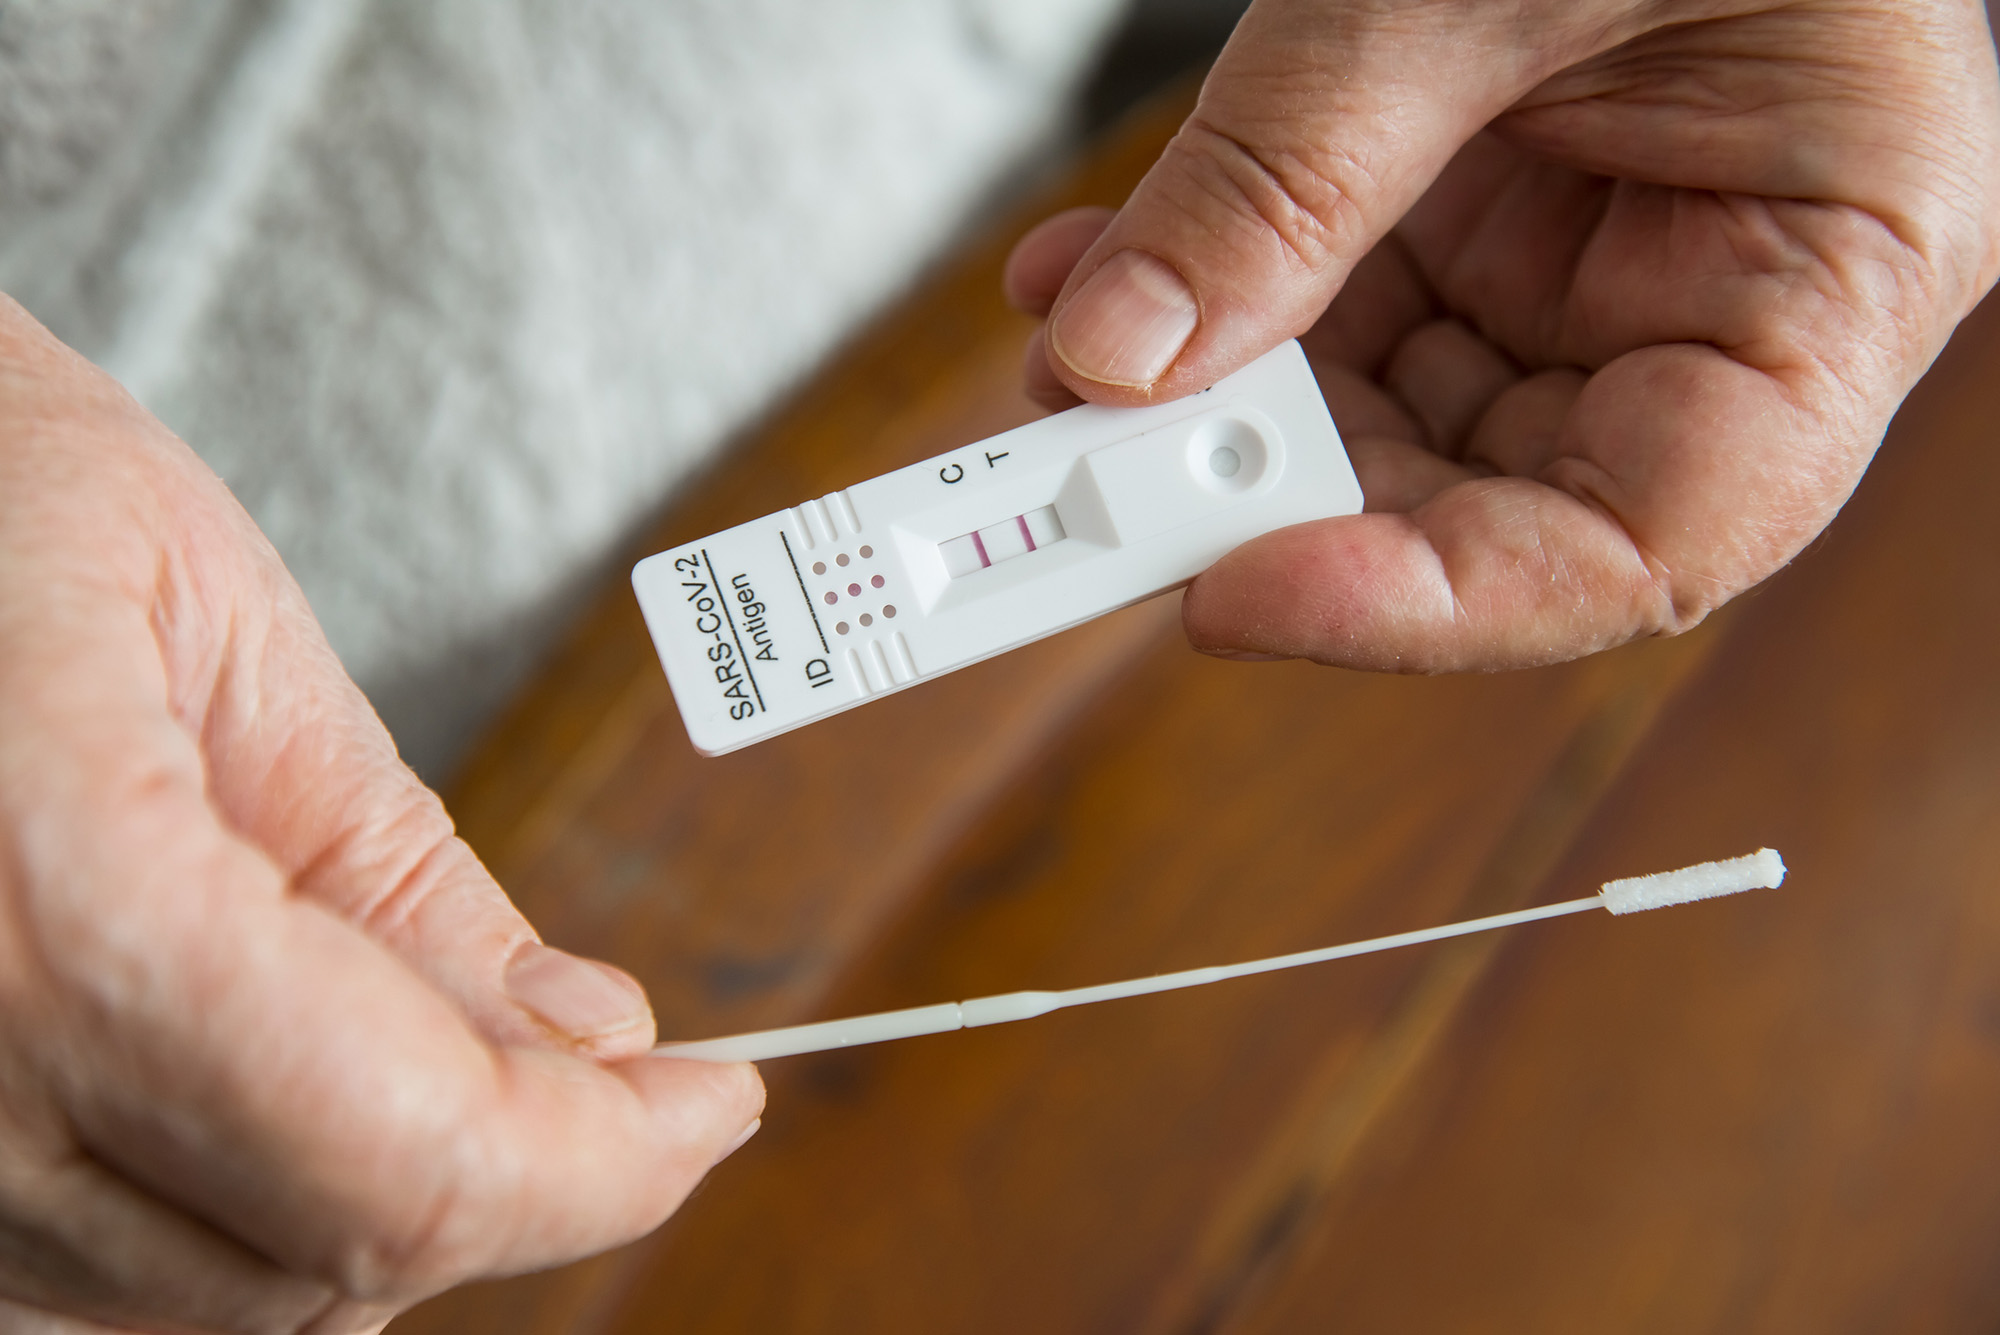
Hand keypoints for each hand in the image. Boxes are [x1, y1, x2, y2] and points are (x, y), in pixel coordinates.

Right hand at [0, 297, 761, 1331]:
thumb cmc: (4, 504)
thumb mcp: (232, 639)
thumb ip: (403, 879)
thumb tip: (595, 1041)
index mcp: (61, 899)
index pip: (400, 1150)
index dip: (602, 1160)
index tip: (716, 1103)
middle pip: (326, 1255)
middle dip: (534, 1183)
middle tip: (648, 1093)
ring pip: (232, 1298)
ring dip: (408, 1209)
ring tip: (502, 1073)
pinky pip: (128, 1275)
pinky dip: (277, 1211)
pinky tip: (342, 1100)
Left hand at [1007, 0, 1999, 668]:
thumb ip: (1302, 173)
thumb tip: (1123, 354)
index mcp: (1832, 261)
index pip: (1654, 542)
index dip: (1441, 600)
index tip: (1238, 590)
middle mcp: (1709, 294)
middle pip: (1491, 497)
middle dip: (1276, 498)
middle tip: (1102, 486)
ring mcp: (1586, 262)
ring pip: (1382, 423)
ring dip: (1212, 412)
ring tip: (1076, 370)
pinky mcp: (1482, 217)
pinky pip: (1335, 316)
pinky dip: (1213, 308)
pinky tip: (1104, 284)